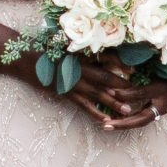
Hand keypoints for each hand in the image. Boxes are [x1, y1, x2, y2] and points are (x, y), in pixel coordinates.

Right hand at [24, 53, 158, 130]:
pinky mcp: (66, 93)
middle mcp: (80, 69)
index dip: (122, 64)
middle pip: (106, 78)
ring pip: (97, 93)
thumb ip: (87, 50)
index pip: (107, 58)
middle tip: (139, 93)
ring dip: (113, 102)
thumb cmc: (49, 51)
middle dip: (123, 86)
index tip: (136, 70)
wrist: (27, 60)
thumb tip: (104, 55)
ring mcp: (73, 82)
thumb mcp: (68, 46)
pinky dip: (94, 112)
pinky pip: (83, 105)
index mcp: (83, 55)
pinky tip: (104, 120)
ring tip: (127, 110)